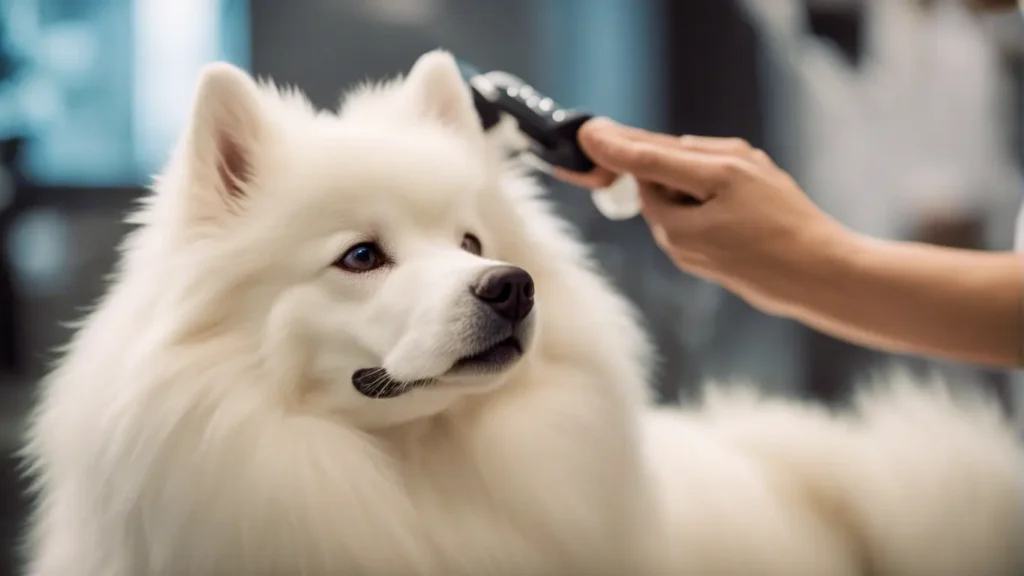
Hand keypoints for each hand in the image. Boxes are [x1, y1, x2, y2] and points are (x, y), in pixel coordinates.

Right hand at [555, 118, 852, 315]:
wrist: (826, 275)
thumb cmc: (764, 264)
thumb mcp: (693, 243)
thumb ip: (659, 208)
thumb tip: (649, 188)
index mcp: (713, 168)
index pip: (647, 153)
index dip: (611, 148)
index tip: (584, 136)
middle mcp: (730, 156)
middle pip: (663, 151)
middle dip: (632, 161)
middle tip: (596, 165)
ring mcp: (747, 166)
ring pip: (684, 169)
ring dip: (666, 187)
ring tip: (680, 232)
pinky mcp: (756, 182)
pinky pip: (706, 182)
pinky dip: (690, 197)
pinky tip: (701, 231)